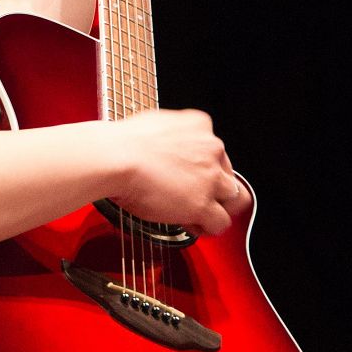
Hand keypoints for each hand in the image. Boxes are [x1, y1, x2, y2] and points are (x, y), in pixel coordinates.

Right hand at [105, 107, 242, 237]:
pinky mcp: (202, 203)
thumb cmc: (122, 143)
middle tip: (195, 197)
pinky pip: (220, 223)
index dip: (202, 168)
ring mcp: (210, 177)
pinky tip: (191, 224)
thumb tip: (162, 148)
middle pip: (228, 174)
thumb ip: (170, 137)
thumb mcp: (154, 124)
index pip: (216, 150)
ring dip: (218, 207)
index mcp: (200, 125)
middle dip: (214, 188)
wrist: (115, 157)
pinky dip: (207, 227)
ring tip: (199, 214)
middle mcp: (211, 149)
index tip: (188, 176)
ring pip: (235, 198)